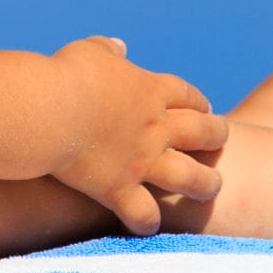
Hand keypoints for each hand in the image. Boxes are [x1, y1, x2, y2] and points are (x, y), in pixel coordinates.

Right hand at [48, 36, 227, 234]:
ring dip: (205, 183)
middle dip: (216, 136)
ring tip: (212, 186)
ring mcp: (141, 161)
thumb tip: (118, 47)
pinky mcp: (118, 189)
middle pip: (201, 132)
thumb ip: (107, 50)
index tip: (205, 108)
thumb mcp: (89, 52)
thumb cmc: (65, 76)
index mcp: (149, 91)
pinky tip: (149, 225)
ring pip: (190, 177)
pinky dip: (148, 222)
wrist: (50, 110)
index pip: (187, 95)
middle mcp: (155, 128)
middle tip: (221, 139)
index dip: (199, 102)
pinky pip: (143, 213)